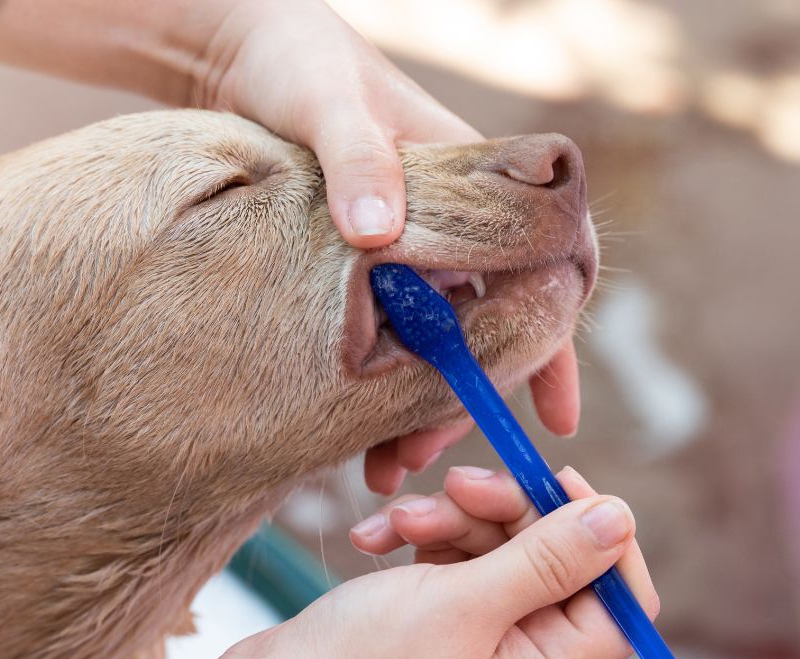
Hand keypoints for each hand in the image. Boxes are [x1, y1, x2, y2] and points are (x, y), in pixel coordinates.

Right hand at [105, 467, 656, 658]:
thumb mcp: (464, 604)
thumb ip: (548, 559)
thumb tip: (621, 518)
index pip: (621, 598)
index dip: (599, 533)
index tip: (557, 480)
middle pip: (552, 559)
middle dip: (504, 512)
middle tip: (458, 486)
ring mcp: (473, 638)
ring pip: (495, 549)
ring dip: (450, 522)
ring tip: (401, 523)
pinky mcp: (430, 618)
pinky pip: (449, 560)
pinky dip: (418, 540)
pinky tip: (374, 539)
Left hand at [196, 2, 580, 488]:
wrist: (240, 48)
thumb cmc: (298, 61)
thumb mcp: (327, 104)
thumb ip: (356, 158)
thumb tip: (377, 230)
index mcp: (473, 178)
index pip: (550, 261)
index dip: (559, 337)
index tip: (556, 412)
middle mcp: (451, 219)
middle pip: (490, 322)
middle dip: (471, 395)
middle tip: (424, 455)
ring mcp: (407, 242)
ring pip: (438, 337)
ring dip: (420, 403)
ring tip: (385, 468)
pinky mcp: (360, 261)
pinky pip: (386, 330)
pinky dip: (377, 382)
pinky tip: (350, 430)